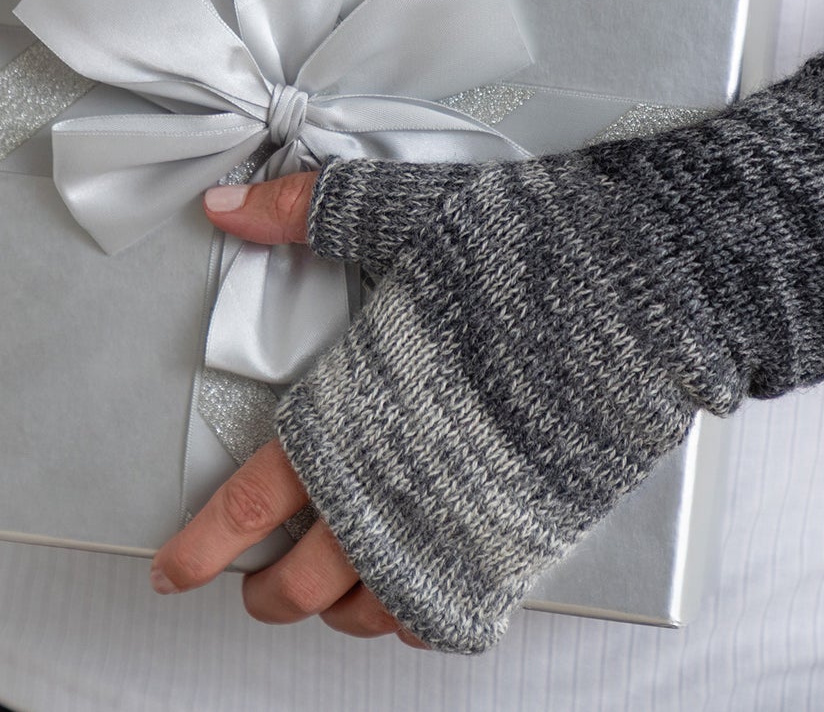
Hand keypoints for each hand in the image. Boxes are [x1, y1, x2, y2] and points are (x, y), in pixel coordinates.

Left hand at [163, 51, 823, 653]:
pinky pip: (452, 616)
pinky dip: (412, 619)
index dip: (205, 544)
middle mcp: (400, 486)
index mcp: (357, 413)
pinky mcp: (527, 544)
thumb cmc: (526, 250)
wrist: (653, 288)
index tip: (169, 573)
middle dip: (263, 589)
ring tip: (318, 595)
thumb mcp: (406, 212)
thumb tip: (221, 204)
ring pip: (374, 612)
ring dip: (333, 611)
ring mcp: (465, 526)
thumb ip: (306, 213)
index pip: (256, 500)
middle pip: (305, 578)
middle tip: (245, 584)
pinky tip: (405, 594)